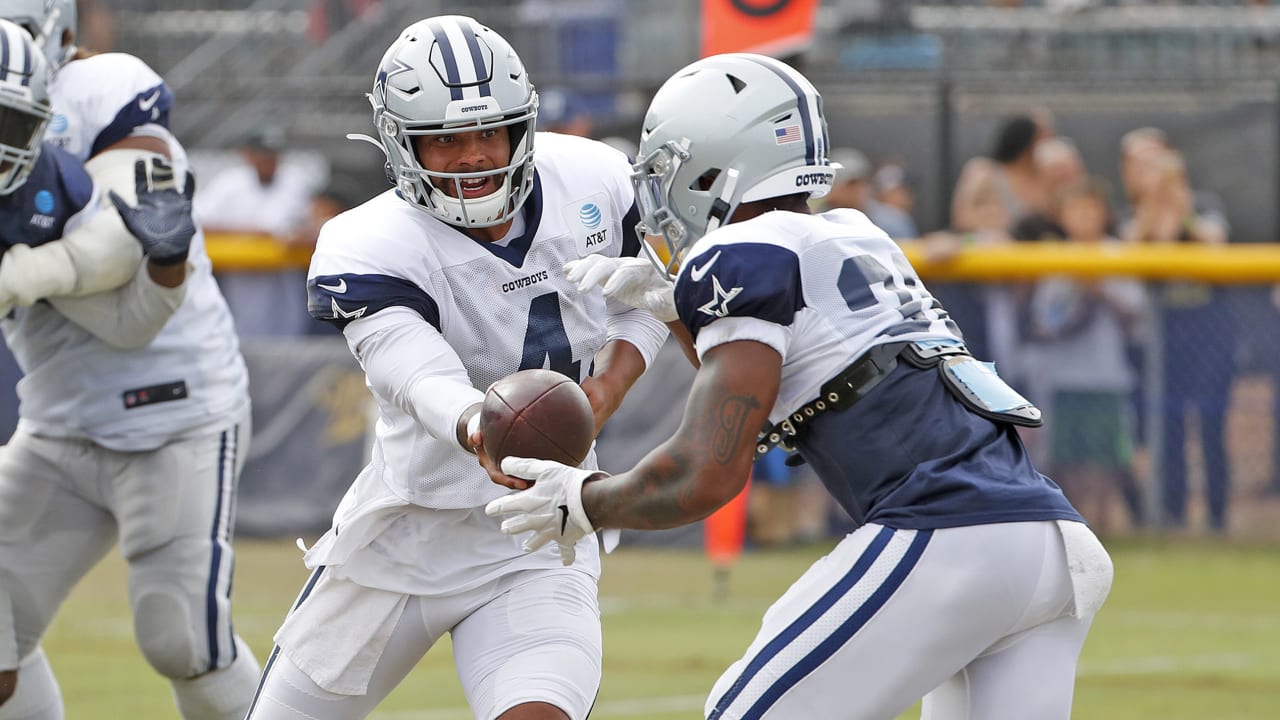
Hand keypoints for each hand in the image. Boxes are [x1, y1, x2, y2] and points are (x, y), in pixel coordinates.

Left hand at [109, 159, 196, 265]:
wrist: (166, 250)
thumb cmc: (147, 238)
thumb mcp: (131, 221)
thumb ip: (122, 206)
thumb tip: (110, 191)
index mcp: (144, 201)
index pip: (142, 182)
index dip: (141, 171)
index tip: (140, 160)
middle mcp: (158, 198)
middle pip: (157, 178)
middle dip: (156, 168)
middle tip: (155, 158)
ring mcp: (171, 201)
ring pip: (171, 181)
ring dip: (169, 171)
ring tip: (168, 162)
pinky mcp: (184, 205)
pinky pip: (188, 190)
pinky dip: (189, 181)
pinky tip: (188, 171)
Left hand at [484, 457, 603, 564]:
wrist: (589, 500)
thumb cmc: (567, 482)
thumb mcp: (544, 468)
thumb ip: (523, 467)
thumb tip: (504, 463)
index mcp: (528, 502)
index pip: (505, 506)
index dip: (496, 508)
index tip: (489, 510)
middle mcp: (535, 520)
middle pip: (516, 526)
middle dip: (510, 527)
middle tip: (505, 528)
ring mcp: (550, 532)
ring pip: (535, 542)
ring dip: (529, 544)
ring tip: (525, 547)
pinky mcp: (565, 539)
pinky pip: (565, 551)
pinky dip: (566, 557)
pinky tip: (566, 562)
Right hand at [564, 255, 677, 321]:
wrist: (664, 292)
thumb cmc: (667, 295)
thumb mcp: (668, 299)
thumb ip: (661, 299)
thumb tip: (653, 299)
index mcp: (643, 269)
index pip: (626, 272)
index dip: (615, 281)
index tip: (606, 294)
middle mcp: (627, 265)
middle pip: (607, 264)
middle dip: (592, 274)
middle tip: (582, 289)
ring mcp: (616, 268)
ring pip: (596, 262)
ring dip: (582, 269)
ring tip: (570, 278)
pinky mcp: (608, 274)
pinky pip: (592, 266)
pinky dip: (579, 267)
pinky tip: (567, 270)